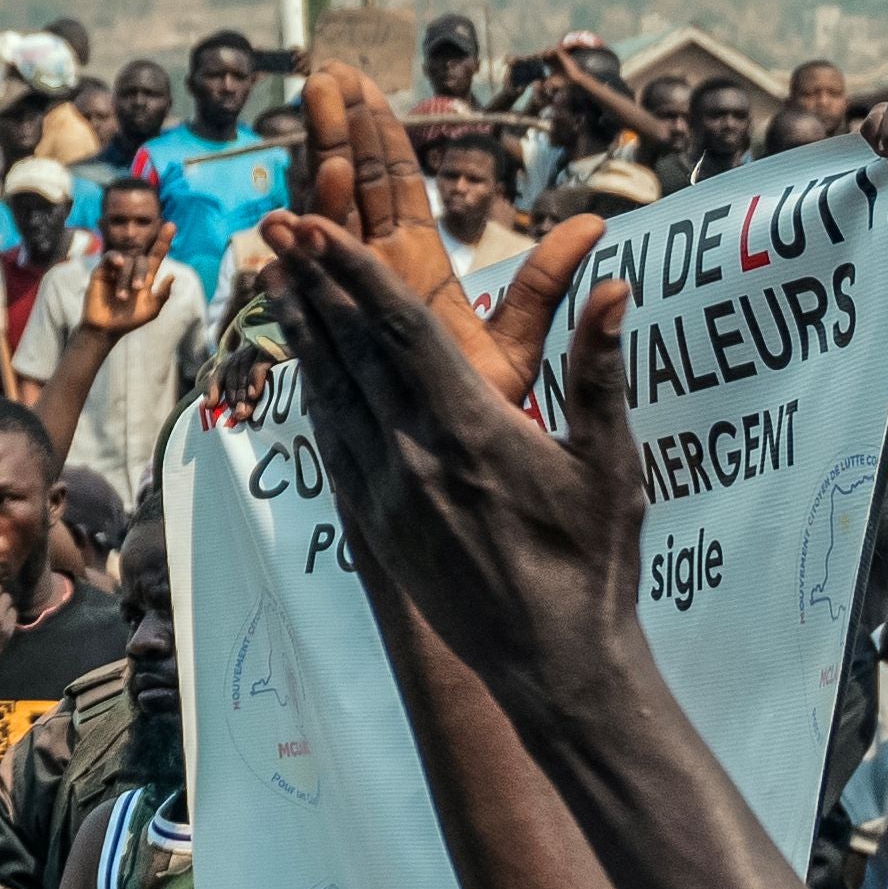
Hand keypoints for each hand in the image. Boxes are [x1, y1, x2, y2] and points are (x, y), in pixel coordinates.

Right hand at [80, 232, 174, 334]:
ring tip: (123, 297)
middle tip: (137, 289)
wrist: (105, 329)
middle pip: (142, 259)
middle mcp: (132, 269)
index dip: (164, 240)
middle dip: (140, 273)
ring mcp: (116, 269)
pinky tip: (119, 264)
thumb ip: (163, 295)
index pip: (156, 254)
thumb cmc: (129, 320)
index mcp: (145, 276)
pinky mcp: (102, 270)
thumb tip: (172, 275)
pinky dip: (115, 258)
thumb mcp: (151, 310)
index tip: (171, 225)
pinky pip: (110, 257)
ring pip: (127, 262)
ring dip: (127, 278)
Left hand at [263, 211, 647, 695]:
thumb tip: (614, 284)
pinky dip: (314, 393)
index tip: (320, 227)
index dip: (355, 273)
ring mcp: (387, 496)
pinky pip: (336, 444)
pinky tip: (301, 364)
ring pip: (331, 392)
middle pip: (350, 350)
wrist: (551, 664)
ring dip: (301, 328)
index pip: (400, 331)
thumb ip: (602, 372)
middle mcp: (415, 458)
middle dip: (312, 281)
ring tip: (272, 273)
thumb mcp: (611, 465)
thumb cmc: (593, 564)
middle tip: (276, 224)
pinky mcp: (376, 528)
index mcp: (472, 431)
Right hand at [292, 61, 599, 402]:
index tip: (360, 83)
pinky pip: (307, 289)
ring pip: (327, 229)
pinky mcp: (330, 344)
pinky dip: (295, 255)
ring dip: (316, 173)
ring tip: (310, 121)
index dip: (379, 135)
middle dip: (338, 132)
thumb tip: (599, 228)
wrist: (459, 489)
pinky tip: (283, 220)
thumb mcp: (520, 346)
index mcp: (419, 271)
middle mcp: (379, 283)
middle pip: (355, 192)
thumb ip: (546, 285)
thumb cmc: (488, 424)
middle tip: (325, 76)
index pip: (396, 187)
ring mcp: (350, 310)